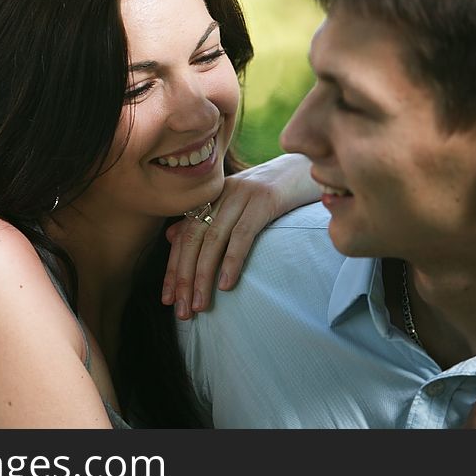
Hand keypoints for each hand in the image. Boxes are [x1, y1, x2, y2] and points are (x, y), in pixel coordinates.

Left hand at [161, 153, 318, 319]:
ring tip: (200, 305)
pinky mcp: (265, 200)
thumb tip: (171, 238)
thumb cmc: (275, 191)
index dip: (173, 269)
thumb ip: (206, 219)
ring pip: (214, 239)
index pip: (184, 236)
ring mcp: (242, 195)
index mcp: (214, 196)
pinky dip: (232, 261)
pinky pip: (243, 234)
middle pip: (194, 239)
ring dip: (203, 276)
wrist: (309, 164)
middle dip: (184, 278)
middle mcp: (222, 194)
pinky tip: (226, 285)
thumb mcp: (237, 204)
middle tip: (181, 311)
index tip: (166, 299)